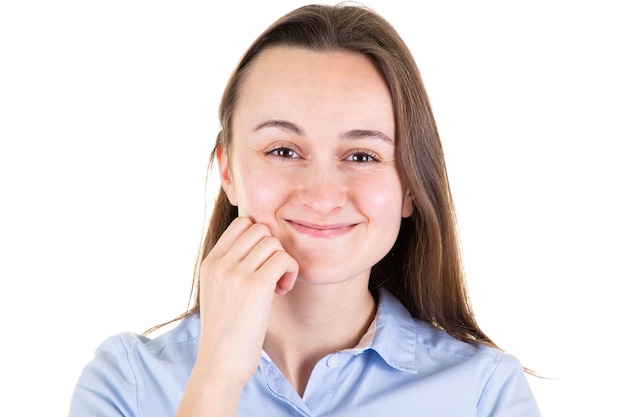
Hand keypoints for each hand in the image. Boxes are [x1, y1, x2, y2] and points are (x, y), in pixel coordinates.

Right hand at [195, 217, 298, 384]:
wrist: (220, 363)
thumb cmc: (225, 331)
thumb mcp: (217, 291)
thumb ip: (230, 266)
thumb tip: (261, 243)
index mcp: (209, 262)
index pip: (241, 223)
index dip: (260, 238)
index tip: (262, 262)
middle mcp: (220, 264)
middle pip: (260, 229)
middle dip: (273, 248)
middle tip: (273, 275)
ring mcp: (236, 273)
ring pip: (274, 243)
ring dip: (283, 262)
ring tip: (278, 285)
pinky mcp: (255, 287)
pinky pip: (284, 259)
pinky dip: (291, 272)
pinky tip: (282, 290)